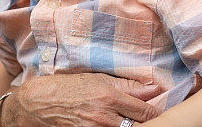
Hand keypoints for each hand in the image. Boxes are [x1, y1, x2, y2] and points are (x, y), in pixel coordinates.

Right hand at [1, 73, 159, 126]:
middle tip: (147, 120)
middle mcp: (104, 118)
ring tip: (129, 122)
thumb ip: (127, 86)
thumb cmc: (68, 87)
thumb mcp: (97, 80)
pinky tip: (113, 125)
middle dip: (144, 124)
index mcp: (110, 97)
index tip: (164, 114)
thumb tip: (154, 88)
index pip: (146, 112)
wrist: (37, 104)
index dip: (157, 115)